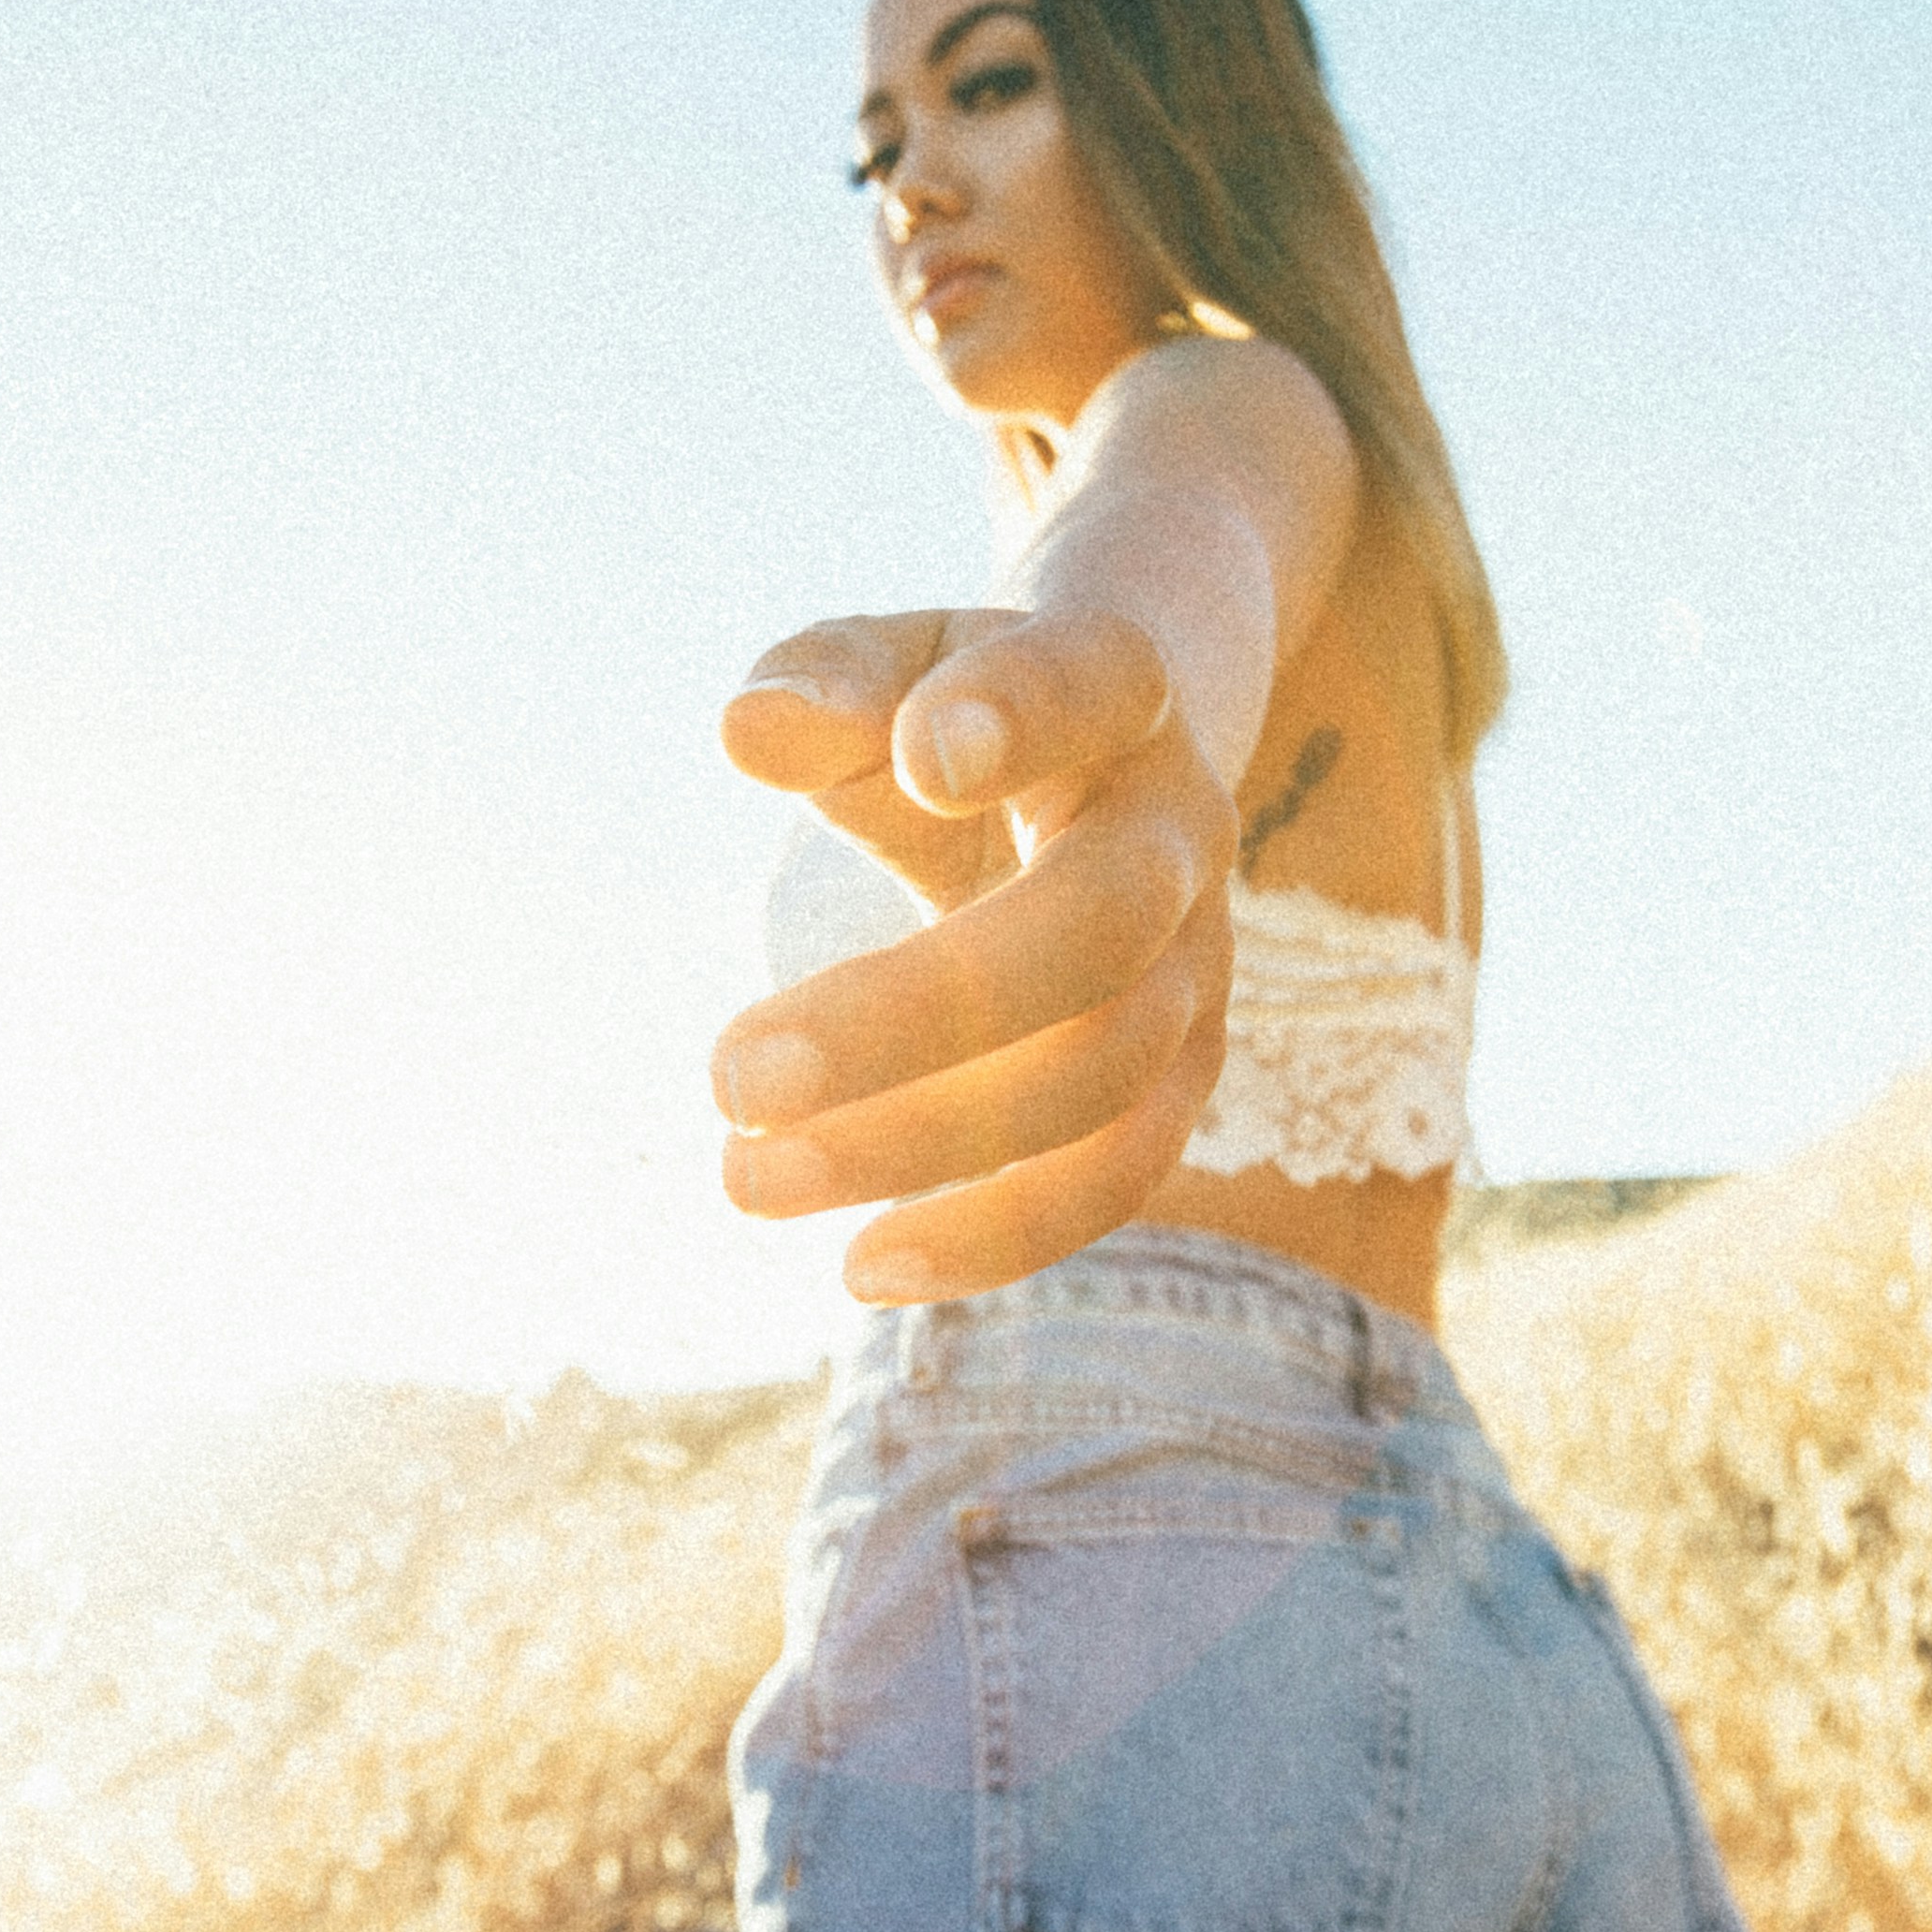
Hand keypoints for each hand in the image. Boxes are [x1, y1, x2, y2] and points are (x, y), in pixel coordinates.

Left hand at [713, 606, 1233, 1302]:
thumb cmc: (957, 706)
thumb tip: (746, 731)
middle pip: (1092, 929)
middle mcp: (1183, 831)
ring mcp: (1202, 961)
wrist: (1113, 763)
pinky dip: (1001, 1234)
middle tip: (729, 1080)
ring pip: (1101, 1073)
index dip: (1023, 714)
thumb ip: (826, 683)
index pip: (1090, 682)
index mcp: (1118, 690)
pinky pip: (1119, 1174)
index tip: (924, 750)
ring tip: (746, 1177)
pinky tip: (862, 1266)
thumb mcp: (893, 665)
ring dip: (922, 1142)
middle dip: (913, 1015)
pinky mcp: (1187, 1069)